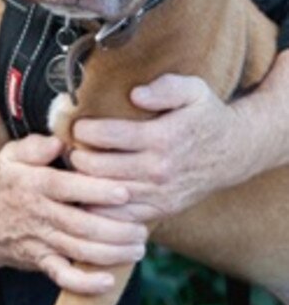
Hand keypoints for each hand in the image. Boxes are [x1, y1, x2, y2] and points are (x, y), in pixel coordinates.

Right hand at [0, 134, 146, 292]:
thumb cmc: (4, 185)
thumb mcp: (10, 156)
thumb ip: (34, 146)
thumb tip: (60, 141)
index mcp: (33, 184)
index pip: (66, 187)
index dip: (96, 190)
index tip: (125, 192)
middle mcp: (38, 214)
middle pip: (80, 224)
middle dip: (115, 228)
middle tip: (142, 227)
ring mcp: (40, 241)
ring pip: (78, 251)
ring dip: (111, 253)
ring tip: (138, 247)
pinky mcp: (41, 263)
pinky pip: (62, 278)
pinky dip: (84, 283)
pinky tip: (108, 281)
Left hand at [70, 73, 255, 224]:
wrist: (233, 153)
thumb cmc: (206, 116)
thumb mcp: (194, 90)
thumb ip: (165, 87)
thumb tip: (136, 94)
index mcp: (163, 137)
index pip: (109, 135)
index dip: (85, 130)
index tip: (77, 125)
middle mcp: (159, 169)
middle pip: (100, 167)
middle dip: (78, 156)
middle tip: (70, 147)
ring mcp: (159, 193)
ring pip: (106, 194)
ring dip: (85, 182)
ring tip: (77, 167)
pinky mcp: (160, 209)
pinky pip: (121, 216)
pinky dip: (102, 207)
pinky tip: (93, 192)